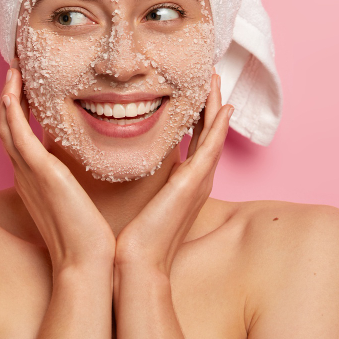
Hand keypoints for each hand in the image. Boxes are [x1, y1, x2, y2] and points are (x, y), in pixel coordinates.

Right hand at [0, 67, 115, 274]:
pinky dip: (10, 109)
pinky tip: (12, 89)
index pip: (16, 132)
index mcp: (32, 177)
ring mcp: (27, 171)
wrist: (88, 262)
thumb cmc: (89, 235)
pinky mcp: (38, 172)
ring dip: (6, 93)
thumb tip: (91, 159)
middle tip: (16, 66)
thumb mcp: (78, 197)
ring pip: (4, 124)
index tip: (25, 81)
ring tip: (14, 67)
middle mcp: (23, 172)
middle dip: (7, 93)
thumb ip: (77, 176)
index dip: (16, 105)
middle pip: (3, 124)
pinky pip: (16, 134)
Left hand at [113, 73, 232, 276]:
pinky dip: (218, 125)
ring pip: (213, 133)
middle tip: (209, 74)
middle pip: (208, 131)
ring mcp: (199, 181)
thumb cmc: (132, 238)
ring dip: (215, 104)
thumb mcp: (136, 199)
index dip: (195, 112)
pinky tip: (222, 106)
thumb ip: (133, 177)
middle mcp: (197, 179)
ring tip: (214, 77)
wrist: (137, 264)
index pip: (193, 138)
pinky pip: (211, 147)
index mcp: (184, 182)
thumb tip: (116, 159)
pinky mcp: (194, 183)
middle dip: (209, 102)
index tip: (191, 88)